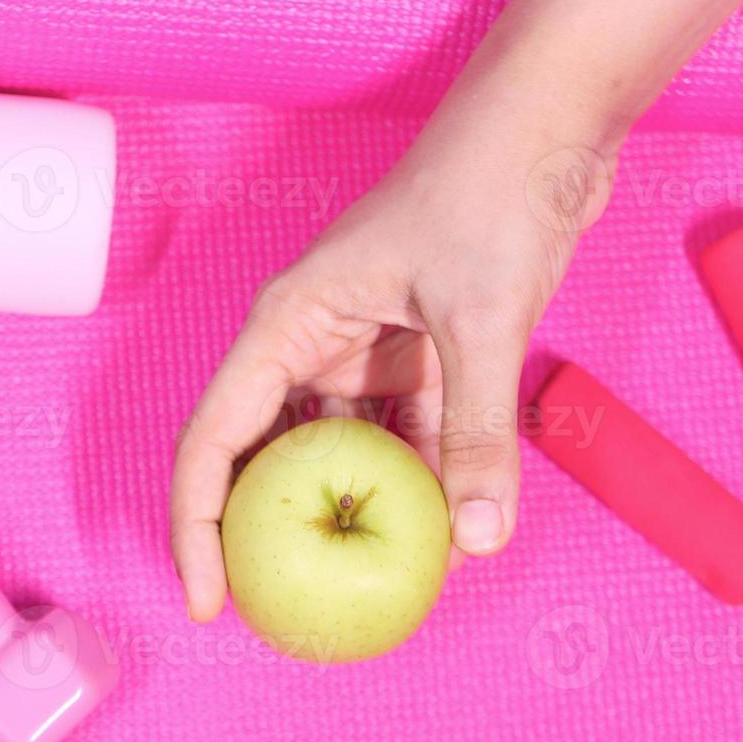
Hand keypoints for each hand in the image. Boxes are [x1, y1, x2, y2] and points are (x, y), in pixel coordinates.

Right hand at [169, 114, 614, 622]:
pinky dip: (411, 483)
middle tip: (280, 613)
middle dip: (262, 536)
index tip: (210, 601)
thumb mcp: (480, 316)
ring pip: (330, 455)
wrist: (545, 128)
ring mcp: (358, 353)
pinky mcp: (409, 357)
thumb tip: (477, 541)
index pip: (213, 442)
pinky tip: (438, 530)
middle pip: (257, 458)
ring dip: (346, 515)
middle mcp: (307, 344)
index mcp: (285, 327)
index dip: (197, 529)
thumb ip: (474, 430)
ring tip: (362, 587)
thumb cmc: (489, 192)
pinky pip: (396, 438)